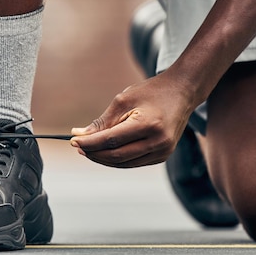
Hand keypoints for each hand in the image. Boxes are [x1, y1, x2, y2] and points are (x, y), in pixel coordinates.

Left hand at [70, 72, 193, 167]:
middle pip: (116, 156)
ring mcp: (163, 151)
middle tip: (78, 146)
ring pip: (124, 163)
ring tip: (88, 149)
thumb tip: (80, 135)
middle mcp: (158, 142)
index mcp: (148, 125)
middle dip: (94, 153)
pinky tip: (104, 151)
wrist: (182, 92)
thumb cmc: (151, 92)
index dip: (90, 143)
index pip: (111, 140)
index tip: (73, 140)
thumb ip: (102, 121)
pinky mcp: (163, 156)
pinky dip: (117, 159)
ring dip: (103, 158)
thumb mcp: (123, 100)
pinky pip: (134, 162)